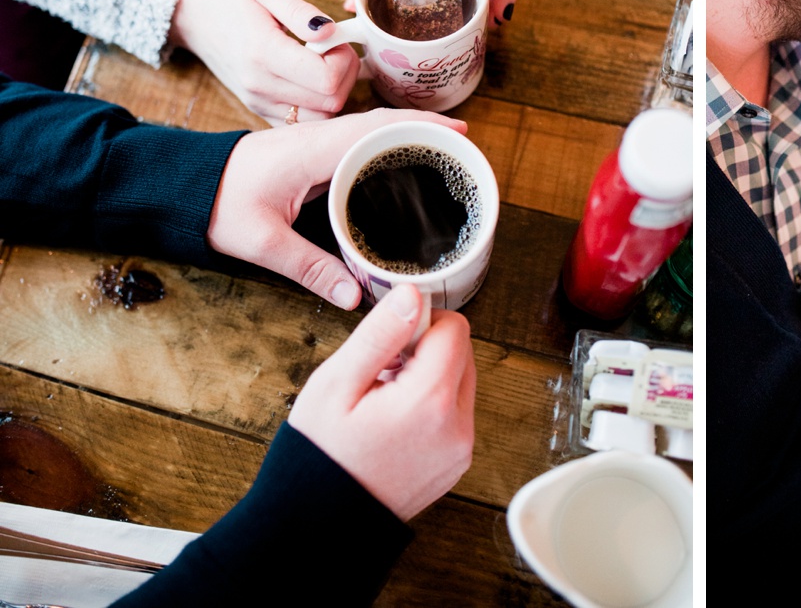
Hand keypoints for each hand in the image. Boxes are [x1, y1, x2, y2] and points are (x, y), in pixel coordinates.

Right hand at [169, 0, 358, 123]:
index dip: (344, 60)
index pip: (326, 80)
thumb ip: (301, 12)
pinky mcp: (257, 108)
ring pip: (320, 119)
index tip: (336, 40)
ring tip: (324, 63)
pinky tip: (313, 80)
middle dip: (346, 75)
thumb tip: (331, 32)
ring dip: (334, 93)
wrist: (189, 12)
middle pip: (330, 103)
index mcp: (264, 53)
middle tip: (335, 49)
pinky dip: (317, 106)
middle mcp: (260, 85)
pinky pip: (300, 123)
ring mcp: (257, 101)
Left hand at [207, 108, 467, 307]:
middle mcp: (317, 138)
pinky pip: (356, 139)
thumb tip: (355, 297)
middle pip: (383, 122)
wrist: (180, 183)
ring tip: (443, 146)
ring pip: (371, 127)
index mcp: (312, 151)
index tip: (459, 130)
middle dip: (427, 126)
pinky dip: (385, 141)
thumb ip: (311, 269)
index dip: (421, 126)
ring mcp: (312, 141)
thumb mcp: (263, 243)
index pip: (377, 128)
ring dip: (408, 131)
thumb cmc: (216, 204)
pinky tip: (400, 158)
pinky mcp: (308, 151)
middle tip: (465, 141)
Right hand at [289, 284, 476, 520]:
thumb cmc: (320, 455)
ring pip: (461, 382)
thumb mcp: (337, 384)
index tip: (389, 342)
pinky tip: (394, 422)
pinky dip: (433, 406)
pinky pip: (457, 413)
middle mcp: (458, 426)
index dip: (421, 324)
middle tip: (381, 373)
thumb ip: (380, 335)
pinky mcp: (457, 463)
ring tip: (384, 399)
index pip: (455, 329)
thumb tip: (411, 295)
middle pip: (463, 353)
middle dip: (426, 350)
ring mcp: (461, 448)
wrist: (318, 524)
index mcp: (431, 401)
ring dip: (430, 377)